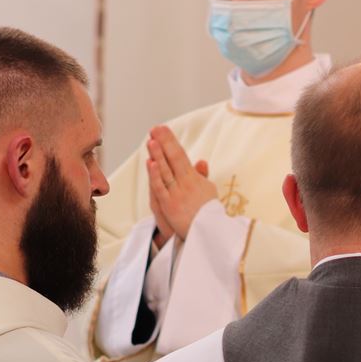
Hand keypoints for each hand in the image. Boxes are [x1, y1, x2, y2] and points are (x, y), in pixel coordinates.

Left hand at [146, 125, 215, 240]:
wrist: (209, 234)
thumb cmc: (207, 213)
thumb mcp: (208, 192)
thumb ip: (201, 176)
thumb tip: (201, 161)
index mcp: (194, 178)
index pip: (180, 155)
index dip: (171, 141)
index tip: (163, 129)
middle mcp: (186, 183)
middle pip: (173, 159)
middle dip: (164, 142)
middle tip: (155, 127)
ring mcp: (177, 194)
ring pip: (166, 171)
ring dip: (159, 155)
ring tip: (152, 139)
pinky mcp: (169, 206)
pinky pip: (161, 188)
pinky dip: (155, 176)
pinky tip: (151, 163)